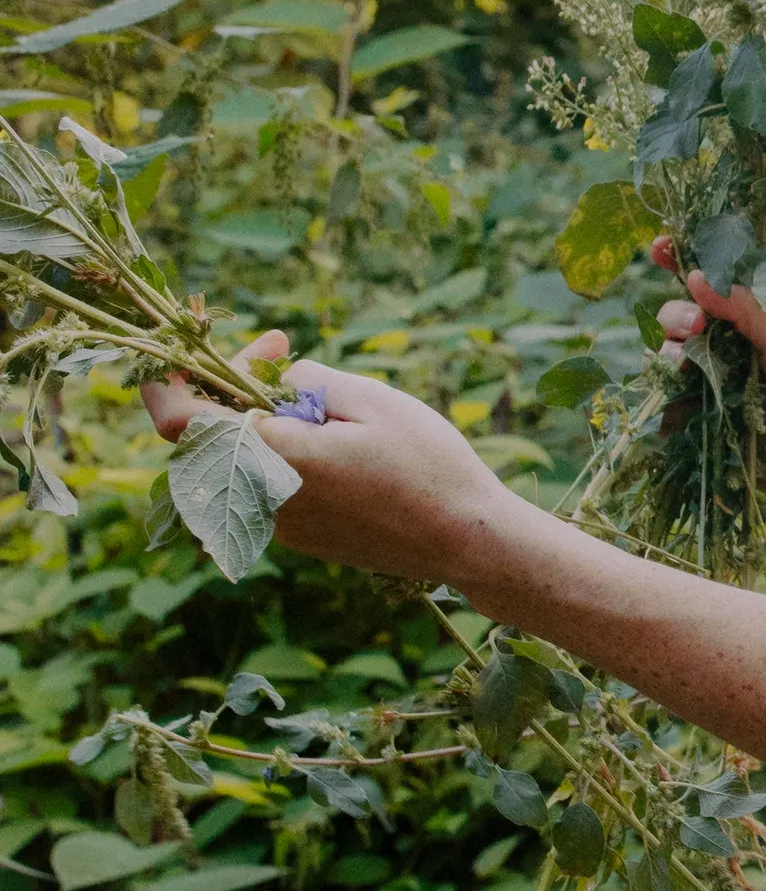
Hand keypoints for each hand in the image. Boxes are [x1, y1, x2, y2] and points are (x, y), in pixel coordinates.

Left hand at [140, 342, 518, 592]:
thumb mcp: (369, 398)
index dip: (171, 379)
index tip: (201, 349)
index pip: (176, 421)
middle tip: (286, 353)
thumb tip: (269, 381)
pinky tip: (336, 439)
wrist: (468, 541)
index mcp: (272, 459)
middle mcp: (263, 500)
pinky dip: (286, 453)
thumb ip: (302, 381)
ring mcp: (282, 526)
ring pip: (245, 460)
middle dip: (236, 386)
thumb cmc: (427, 464)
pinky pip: (272, 485)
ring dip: (266, 421)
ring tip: (322, 398)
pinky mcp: (304, 539)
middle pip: (212, 435)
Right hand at [656, 274, 765, 613]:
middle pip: (680, 322)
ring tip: (683, 365)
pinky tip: (671, 404)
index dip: (681, 263)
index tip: (661, 247)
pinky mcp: (711, 428)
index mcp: (754, 324)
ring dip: (667, 356)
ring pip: (671, 363)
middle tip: (694, 326)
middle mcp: (731, 352)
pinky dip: (665, 405)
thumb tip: (694, 276)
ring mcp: (719, 389)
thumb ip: (746, 308)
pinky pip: (673, 411)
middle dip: (675, 316)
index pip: (709, 286)